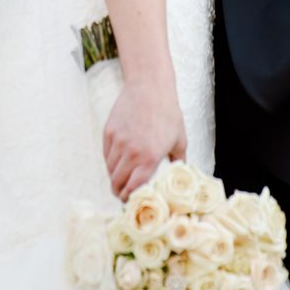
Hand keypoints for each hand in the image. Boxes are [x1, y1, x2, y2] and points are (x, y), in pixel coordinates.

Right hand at [103, 78, 186, 201]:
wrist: (149, 87)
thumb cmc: (167, 112)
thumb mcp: (179, 139)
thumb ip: (179, 161)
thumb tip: (182, 175)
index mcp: (150, 158)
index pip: (133, 188)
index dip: (130, 198)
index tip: (131, 202)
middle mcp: (131, 152)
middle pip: (118, 182)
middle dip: (119, 192)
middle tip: (123, 195)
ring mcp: (118, 142)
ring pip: (110, 170)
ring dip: (114, 178)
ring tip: (120, 180)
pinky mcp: (109, 132)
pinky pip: (106, 155)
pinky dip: (110, 162)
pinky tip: (117, 163)